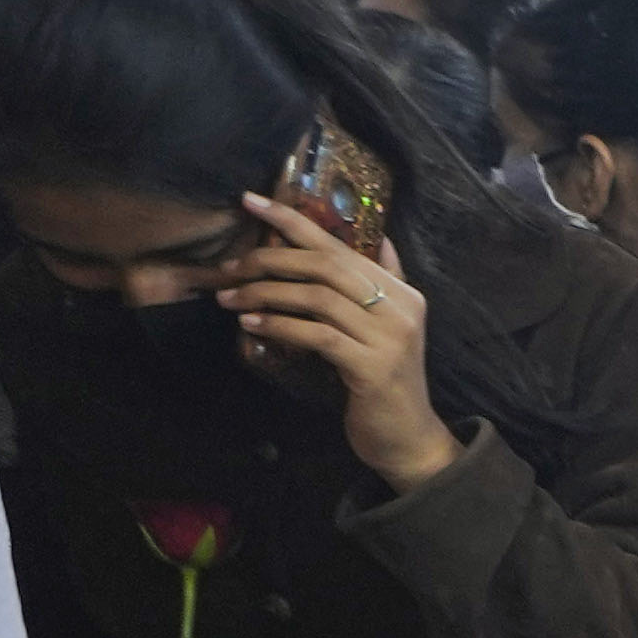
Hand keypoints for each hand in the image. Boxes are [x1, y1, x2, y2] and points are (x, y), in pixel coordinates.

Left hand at [214, 209, 446, 482]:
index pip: (340, 244)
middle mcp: (401, 308)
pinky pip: (317, 336)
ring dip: (265, 295)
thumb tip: (380, 239)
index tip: (250, 200)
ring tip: (230, 300)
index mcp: (402, 292)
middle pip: (325, 266)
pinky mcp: (372, 367)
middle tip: (230, 268)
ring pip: (317, 298)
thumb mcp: (388, 327)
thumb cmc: (385, 381)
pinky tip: (251, 325)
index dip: (293, 219)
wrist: (407, 437)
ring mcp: (390, 338)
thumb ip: (386, 283)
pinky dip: (279, 327)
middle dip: (270, 259)